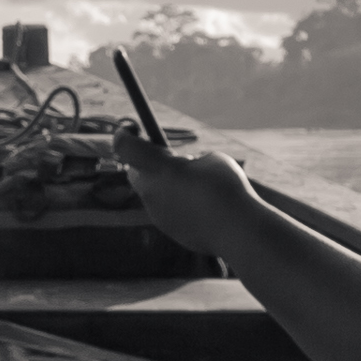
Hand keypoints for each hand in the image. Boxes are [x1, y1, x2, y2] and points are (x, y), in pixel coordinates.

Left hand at [111, 130, 257, 248]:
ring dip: (163, 184)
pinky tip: (197, 204)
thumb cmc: (228, 189)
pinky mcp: (167, 229)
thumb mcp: (213, 159)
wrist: (237, 232)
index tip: (130, 127)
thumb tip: (186, 167)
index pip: (125, 147)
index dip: (124, 134)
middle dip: (146, 162)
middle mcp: (152, 192)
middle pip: (135, 171)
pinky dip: (175, 203)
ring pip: (150, 192)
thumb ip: (192, 161)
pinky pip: (164, 210)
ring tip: (192, 183)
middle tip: (168, 158)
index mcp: (161, 169)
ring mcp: (157, 213)